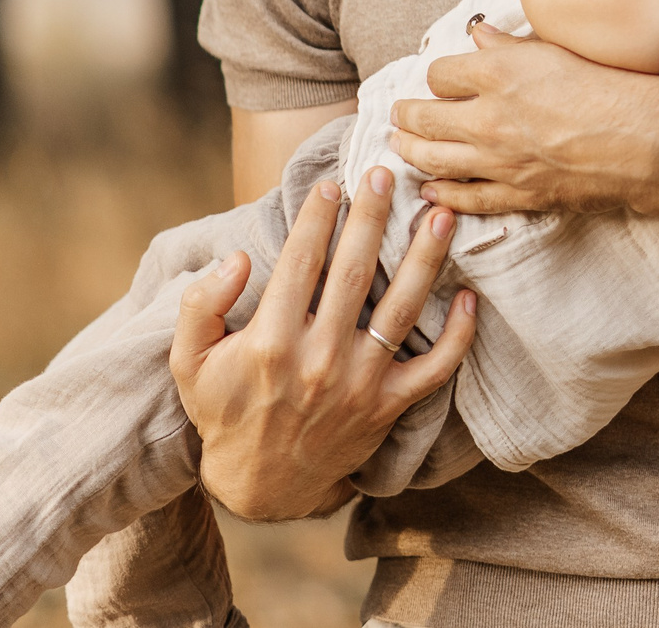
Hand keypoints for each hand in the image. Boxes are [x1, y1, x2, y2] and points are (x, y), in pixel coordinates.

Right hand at [173, 167, 476, 520]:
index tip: (332, 183)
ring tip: (442, 214)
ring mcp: (360, 383)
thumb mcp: (188, 362)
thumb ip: (200, 306)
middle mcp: (319, 360)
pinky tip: (470, 295)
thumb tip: (235, 258)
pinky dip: (459, 335)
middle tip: (387, 174)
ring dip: (426, 258)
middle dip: (372, 218)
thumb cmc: (225, 409)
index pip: (300, 263)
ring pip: (402, 309)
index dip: (317, 218)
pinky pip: (435, 367)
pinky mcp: (389, 406)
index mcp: (270, 342)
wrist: (261, 483)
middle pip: (355, 273)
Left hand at [394, 22, 658, 216]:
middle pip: (424, 117)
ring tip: (399, 147)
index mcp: (499, 73)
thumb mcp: (562, 51)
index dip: (438, 74)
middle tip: (398, 114)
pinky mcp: (517, 194)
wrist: (650, 141)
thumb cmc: (616, 87)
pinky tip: (431, 191)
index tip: (441, 78)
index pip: (441, 72)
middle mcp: (489, 117)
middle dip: (406, 115)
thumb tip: (479, 36)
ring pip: (433, 159)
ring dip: (410, 153)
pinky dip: (443, 195)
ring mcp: (499, 161)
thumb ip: (513, 48)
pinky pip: (466, 198)